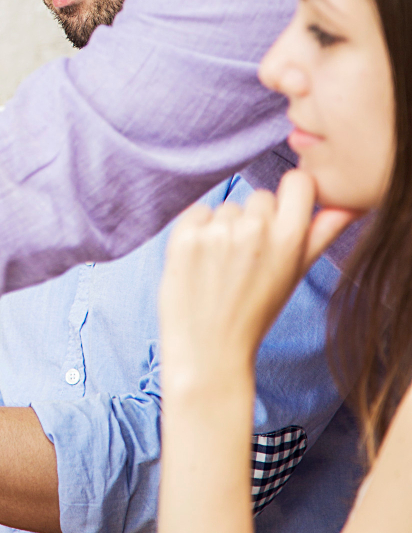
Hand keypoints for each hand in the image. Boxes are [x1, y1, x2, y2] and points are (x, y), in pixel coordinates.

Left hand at [159, 170, 355, 386]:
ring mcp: (218, 231)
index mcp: (290, 239)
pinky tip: (200, 261)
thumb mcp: (293, 275)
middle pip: (260, 196)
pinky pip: (198, 213)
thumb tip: (346, 206)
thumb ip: (320, 235)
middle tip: (247, 259)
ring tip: (222, 267)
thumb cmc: (254, 313)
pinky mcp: (185, 235)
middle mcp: (255, 229)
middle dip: (256, 220)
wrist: (209, 350)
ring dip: (225, 229)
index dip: (292, 195)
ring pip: (228, 207)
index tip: (283, 213)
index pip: (298, 182)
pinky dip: (197, 231)